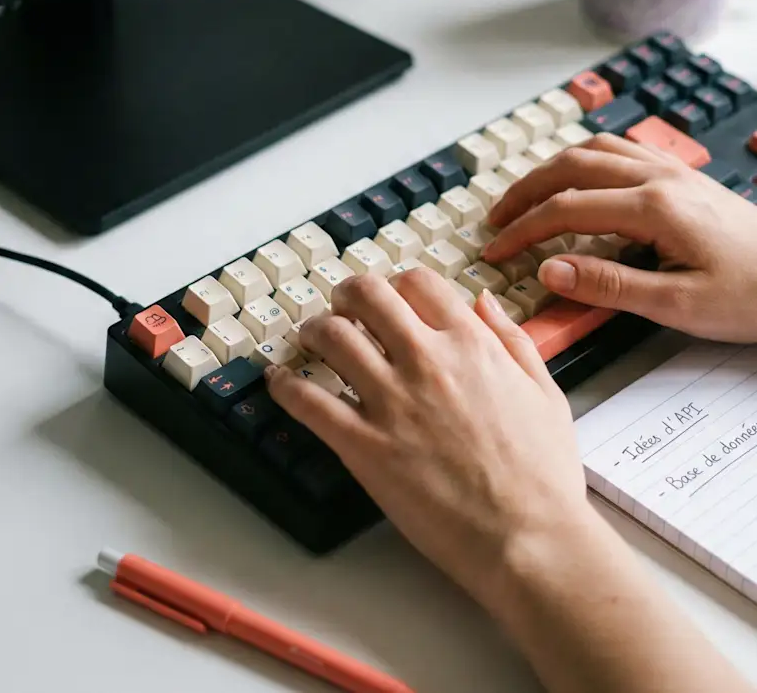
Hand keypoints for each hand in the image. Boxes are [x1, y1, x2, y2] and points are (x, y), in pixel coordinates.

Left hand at [265, 271, 588, 618]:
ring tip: (310, 338)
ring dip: (314, 330)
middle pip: (367, 295)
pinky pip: (308, 402)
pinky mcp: (364, 446)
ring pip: (331, 336)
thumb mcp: (545, 392)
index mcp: (471, 344)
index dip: (397, 284)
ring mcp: (391, 401)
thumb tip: (485, 302)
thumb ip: (513, 339)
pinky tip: (278, 382)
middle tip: (340, 306)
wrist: (529, 538)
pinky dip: (285, 386)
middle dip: (347, 293)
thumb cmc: (543, 475)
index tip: (390, 298)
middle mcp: (427, 360)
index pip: (418, 283)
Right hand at [484, 133, 756, 341]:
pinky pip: (621, 149)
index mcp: (654, 207)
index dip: (523, 230)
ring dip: (551, 168)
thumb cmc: (751, 296)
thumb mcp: (679, 305)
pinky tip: (579, 177)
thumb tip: (550, 269)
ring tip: (526, 196)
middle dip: (524, 191)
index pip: (566, 209)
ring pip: (594, 149)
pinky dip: (585, 158)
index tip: (495, 252)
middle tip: (495, 219)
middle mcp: (659, 177)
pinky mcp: (683, 175)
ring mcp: (672, 170)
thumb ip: (609, 286)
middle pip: (571, 166)